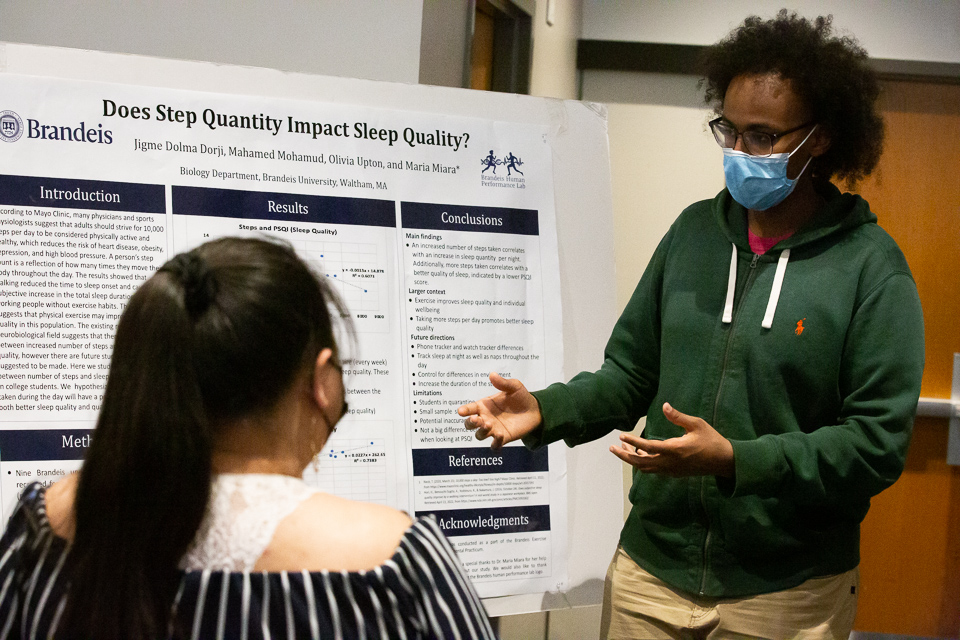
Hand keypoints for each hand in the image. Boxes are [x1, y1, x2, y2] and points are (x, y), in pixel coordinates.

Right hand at [457, 373, 541, 449]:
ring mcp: (493, 429)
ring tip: (489, 425)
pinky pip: (495, 445)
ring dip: (482, 431)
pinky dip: (495, 443)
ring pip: (480, 435)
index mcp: (485, 405)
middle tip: (476, 419)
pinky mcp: (503, 438)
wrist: (535, 410)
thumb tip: (492, 374)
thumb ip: (503, 383)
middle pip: (471, 424)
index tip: (461, 411)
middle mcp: (486, 418)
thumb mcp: (514, 387)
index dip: (464, 410)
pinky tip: (500, 436)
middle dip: (470, 423)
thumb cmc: (521, 397)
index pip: (470, 408)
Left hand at [609, 402, 734, 477]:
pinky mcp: (674, 473)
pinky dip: (643, 464)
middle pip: (641, 463)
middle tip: (611, 448)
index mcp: (674, 450)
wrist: (724, 462)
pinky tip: (640, 454)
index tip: (621, 436)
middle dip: (624, 456)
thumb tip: (664, 406)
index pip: (648, 447)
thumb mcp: (696, 424)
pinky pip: (654, 470)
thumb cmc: (711, 440)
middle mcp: (670, 463)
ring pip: (646, 468)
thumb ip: (678, 417)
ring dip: (633, 460)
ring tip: (623, 450)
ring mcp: (671, 470)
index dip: (633, 442)